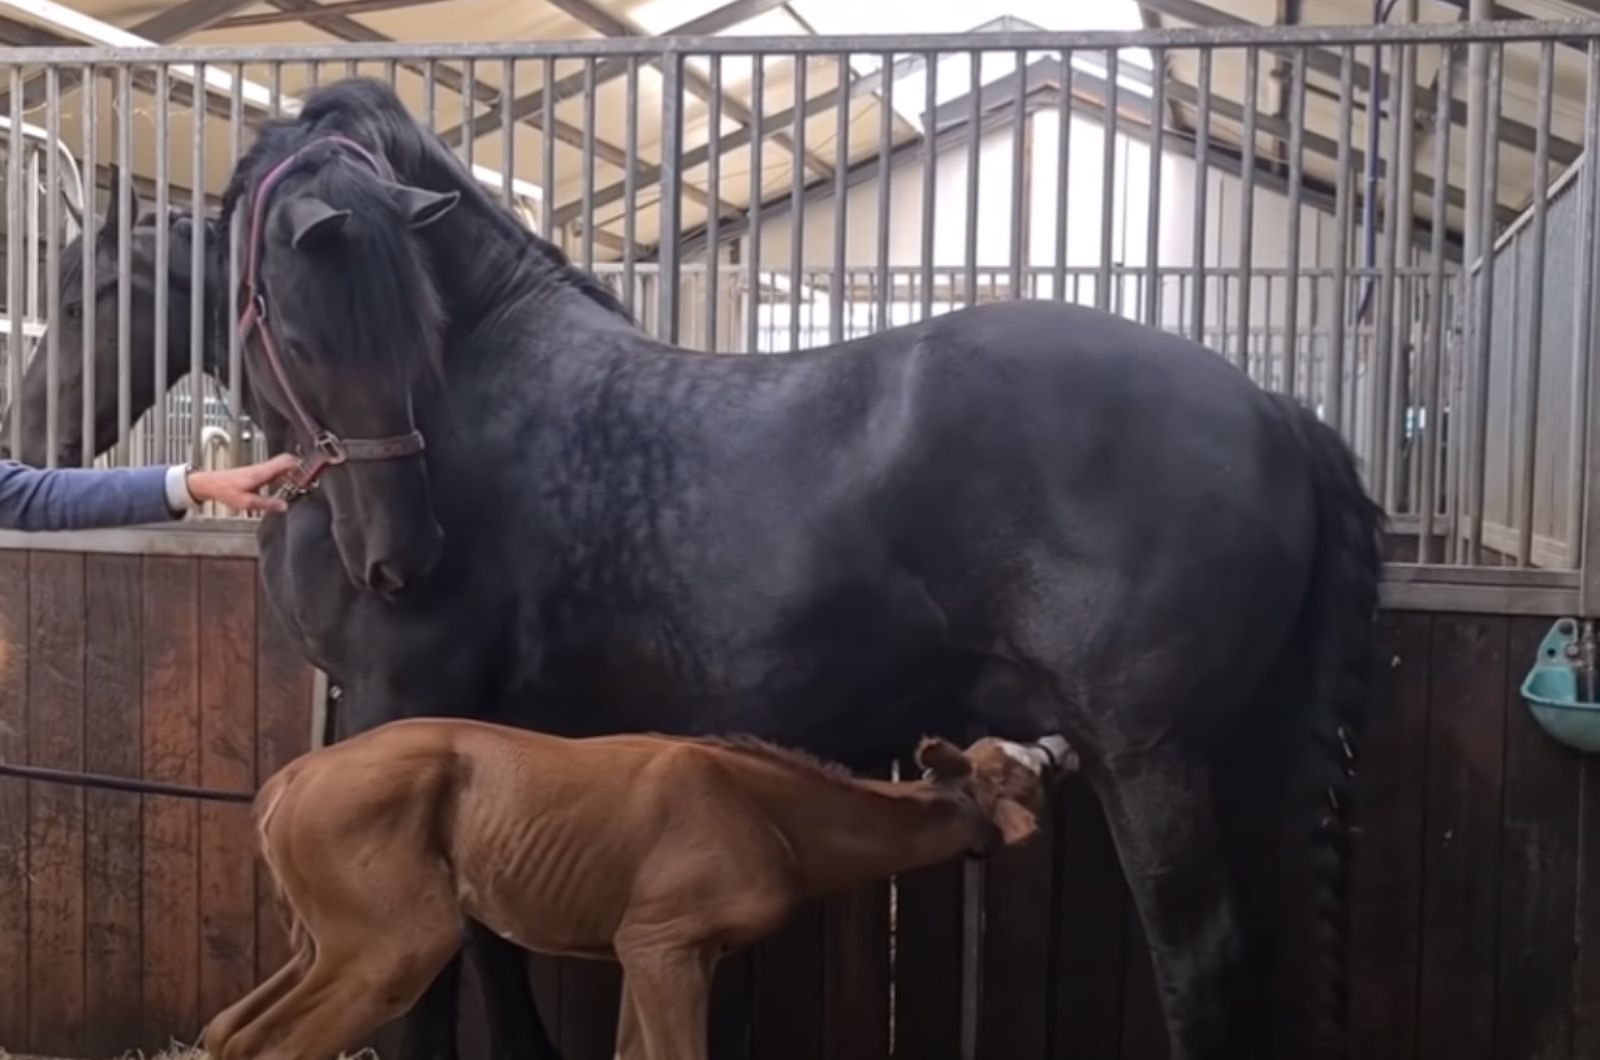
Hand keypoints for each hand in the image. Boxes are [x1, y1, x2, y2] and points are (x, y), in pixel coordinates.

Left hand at [185, 453, 299, 513]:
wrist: (208, 484)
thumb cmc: (224, 490)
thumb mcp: (246, 502)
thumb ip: (267, 504)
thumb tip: (285, 506)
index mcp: (262, 472)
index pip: (286, 461)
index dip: (300, 465)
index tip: (311, 472)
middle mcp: (263, 468)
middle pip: (286, 461)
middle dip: (300, 467)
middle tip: (310, 478)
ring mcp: (260, 470)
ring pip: (281, 466)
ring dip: (292, 472)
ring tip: (301, 483)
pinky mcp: (256, 474)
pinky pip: (275, 471)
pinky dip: (284, 476)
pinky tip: (286, 486)